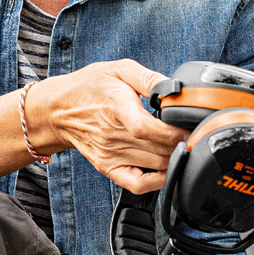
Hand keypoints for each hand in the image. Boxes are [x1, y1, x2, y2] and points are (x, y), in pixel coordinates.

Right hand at [34, 59, 183, 192]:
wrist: (58, 110)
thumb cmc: (89, 87)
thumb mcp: (119, 69)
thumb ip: (150, 79)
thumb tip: (176, 90)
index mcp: (117, 108)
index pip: (148, 129)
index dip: (174, 132)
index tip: (190, 127)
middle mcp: (112, 136)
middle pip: (158, 150)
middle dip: (183, 143)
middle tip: (195, 134)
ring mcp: (110, 155)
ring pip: (155, 166)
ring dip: (175, 158)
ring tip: (184, 145)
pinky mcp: (108, 167)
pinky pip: (139, 185)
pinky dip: (158, 181)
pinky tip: (168, 167)